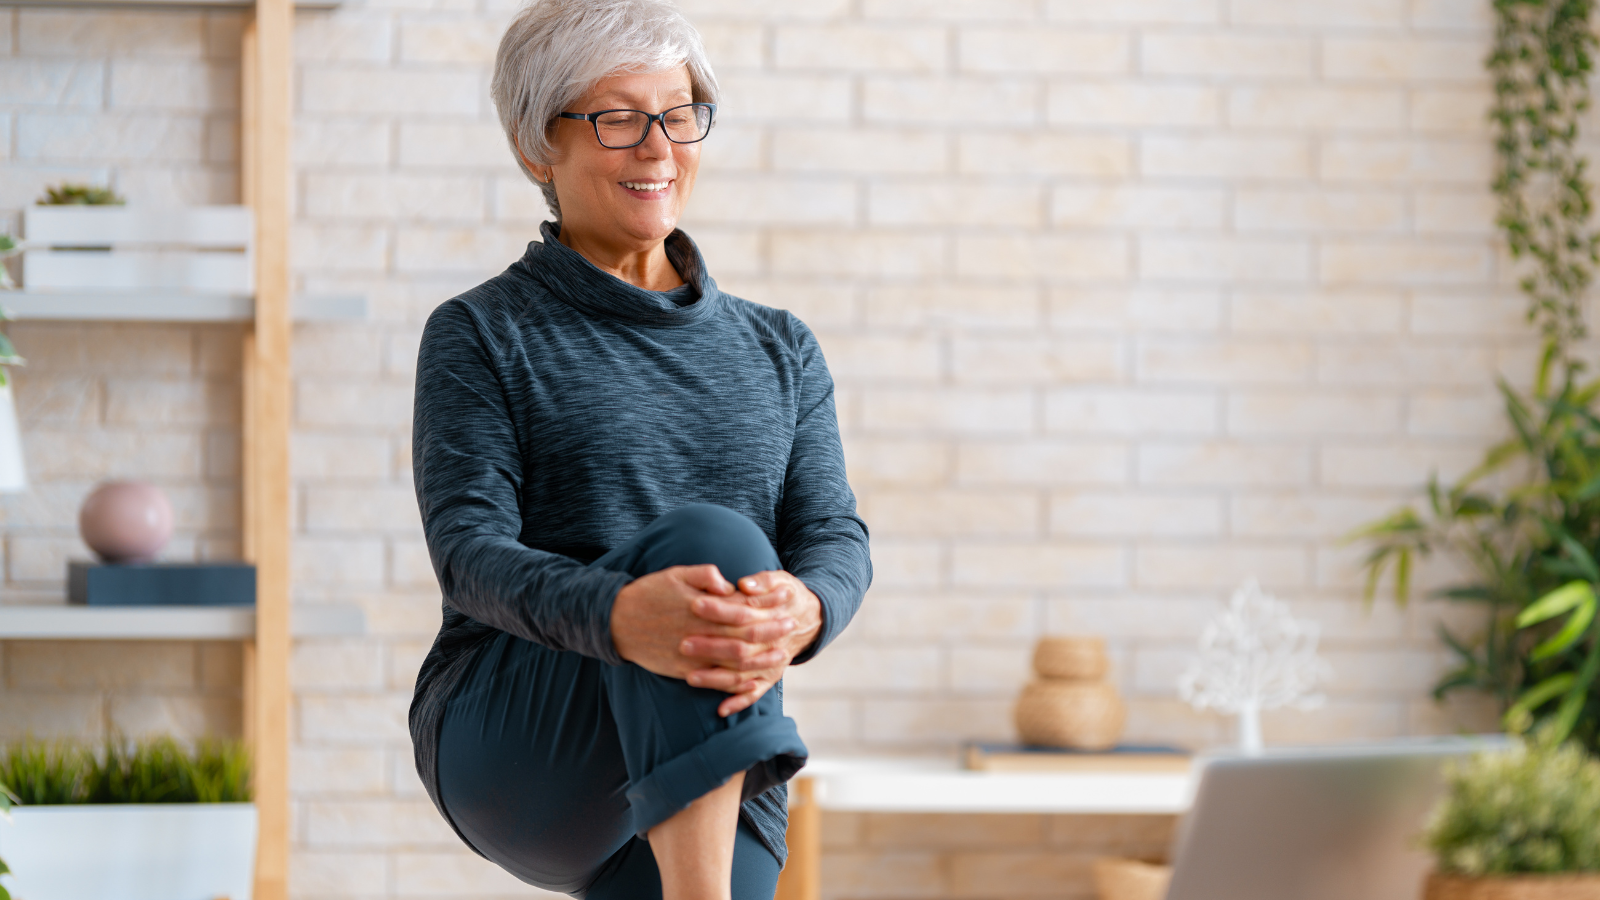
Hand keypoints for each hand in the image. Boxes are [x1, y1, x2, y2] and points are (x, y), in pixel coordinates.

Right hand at [610, 564, 796, 680]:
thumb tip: (729, 582)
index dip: (766, 604)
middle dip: (771, 631)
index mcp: (701, 608)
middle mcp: (700, 633)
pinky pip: (716, 681)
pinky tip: (754, 682)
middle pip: (745, 636)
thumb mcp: (674, 575)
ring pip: (734, 662)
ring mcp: (693, 656)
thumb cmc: (648, 593)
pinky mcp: (685, 672)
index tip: (785, 598)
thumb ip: (704, 575)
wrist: (616, 622)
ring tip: (782, 654)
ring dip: (762, 659)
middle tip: (793, 625)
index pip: (742, 607)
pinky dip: (737, 684)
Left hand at [681, 570, 822, 716]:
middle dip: (710, 647)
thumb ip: (763, 581)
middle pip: (738, 648)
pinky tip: (721, 710)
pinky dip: (739, 702)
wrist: (809, 618)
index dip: (718, 609)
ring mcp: (771, 664)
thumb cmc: (786, 596)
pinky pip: (755, 694)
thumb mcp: (780, 580)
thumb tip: (745, 584)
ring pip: (742, 674)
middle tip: (683, 644)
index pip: (742, 614)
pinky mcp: (770, 677)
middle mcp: (772, 644)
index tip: (694, 604)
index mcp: (772, 617)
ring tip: (689, 677)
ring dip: (717, 678)